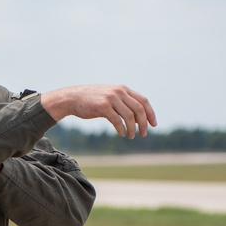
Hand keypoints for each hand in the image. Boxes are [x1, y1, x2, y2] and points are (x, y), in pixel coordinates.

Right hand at [41, 84, 156, 138]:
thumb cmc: (91, 100)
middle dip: (144, 123)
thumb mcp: (109, 96)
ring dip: (133, 128)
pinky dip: (122, 129)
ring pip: (130, 116)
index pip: (143, 101)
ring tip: (132, 136)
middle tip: (144, 134)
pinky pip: (117, 120)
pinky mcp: (103, 107)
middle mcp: (119, 92)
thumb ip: (122, 102)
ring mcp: (111, 99)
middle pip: (139, 109)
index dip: (150, 113)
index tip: (153, 124)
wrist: (72, 98)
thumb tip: (136, 117)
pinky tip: (122, 133)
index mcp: (123, 89)